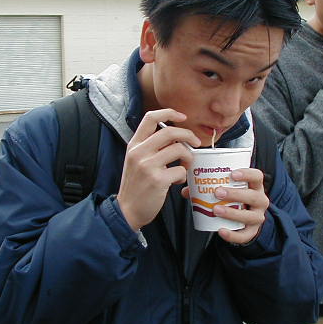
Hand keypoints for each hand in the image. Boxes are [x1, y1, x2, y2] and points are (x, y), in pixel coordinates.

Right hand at [117, 109, 200, 230]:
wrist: (127, 210)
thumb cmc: (136, 186)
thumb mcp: (136, 161)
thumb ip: (151, 147)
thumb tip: (176, 139)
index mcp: (134, 145)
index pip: (150, 117)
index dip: (169, 113)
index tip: (182, 117)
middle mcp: (139, 152)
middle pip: (169, 131)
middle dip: (188, 135)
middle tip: (196, 143)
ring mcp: (147, 166)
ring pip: (178, 150)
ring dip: (188, 157)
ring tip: (185, 166)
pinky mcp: (157, 180)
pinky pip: (180, 171)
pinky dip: (183, 175)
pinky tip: (177, 181)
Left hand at [181, 168, 268, 243]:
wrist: (245, 220)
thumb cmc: (235, 199)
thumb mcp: (228, 190)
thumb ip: (208, 188)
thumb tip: (187, 190)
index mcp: (255, 186)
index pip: (257, 176)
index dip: (247, 174)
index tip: (232, 174)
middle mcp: (260, 201)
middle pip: (253, 196)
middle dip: (235, 194)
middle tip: (217, 192)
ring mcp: (257, 217)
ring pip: (250, 216)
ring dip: (232, 213)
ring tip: (216, 210)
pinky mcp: (252, 231)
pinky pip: (244, 235)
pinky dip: (232, 235)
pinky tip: (220, 231)